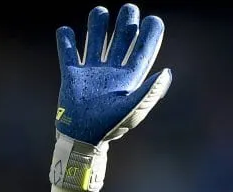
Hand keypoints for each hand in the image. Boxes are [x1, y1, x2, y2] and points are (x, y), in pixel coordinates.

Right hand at [48, 3, 170, 191]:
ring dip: (98, 26)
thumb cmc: (111, 127)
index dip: (150, 36)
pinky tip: (66, 31)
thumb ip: (150, 91)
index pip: (143, 51)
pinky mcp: (71, 75)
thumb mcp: (133, 109)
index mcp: (130, 78)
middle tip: (129, 9)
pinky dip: (66, 41)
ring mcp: (92, 72)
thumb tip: (167, 72)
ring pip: (96, 41)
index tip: (154, 20)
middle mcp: (112, 72)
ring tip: (100, 11)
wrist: (83, 138)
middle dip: (126, 24)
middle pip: (122, 41)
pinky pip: (68, 53)